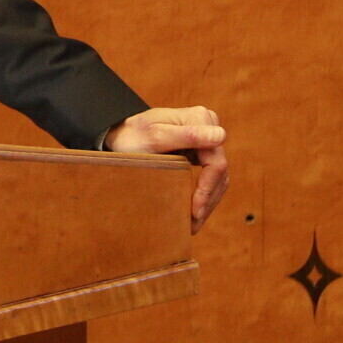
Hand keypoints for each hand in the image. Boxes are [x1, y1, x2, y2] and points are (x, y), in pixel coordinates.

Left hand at [106, 105, 228, 230]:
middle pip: (219, 170)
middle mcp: (208, 125)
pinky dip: (205, 194)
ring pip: (218, 176)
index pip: (216, 161)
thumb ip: (188, 135)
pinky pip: (211, 175)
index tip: (195, 210)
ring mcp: (206, 138)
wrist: (121, 135)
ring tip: (194, 223)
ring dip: (208, 201)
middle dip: (207, 199)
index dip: (208, 188)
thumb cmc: (134, 136)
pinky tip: (195, 210)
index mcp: (200, 118)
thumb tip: (222, 135)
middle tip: (194, 224)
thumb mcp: (156, 137)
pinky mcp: (202, 150)